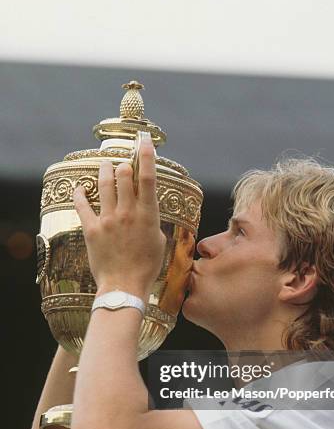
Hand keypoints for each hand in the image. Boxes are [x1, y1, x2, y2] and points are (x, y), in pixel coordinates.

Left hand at [73, 134, 165, 299]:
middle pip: (124, 175)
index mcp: (147, 215)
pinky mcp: (92, 229)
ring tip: (104, 164)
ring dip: (105, 171)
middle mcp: (127, 212)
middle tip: (123, 163)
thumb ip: (152, 222)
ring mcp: (108, 219)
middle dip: (124, 164)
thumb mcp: (159, 242)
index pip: (148, 178)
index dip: (147, 156)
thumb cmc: (146, 267)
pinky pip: (83, 205)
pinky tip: (80, 188)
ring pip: (104, 184)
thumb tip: (146, 212)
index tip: (145, 142)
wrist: (124, 286)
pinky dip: (80, 194)